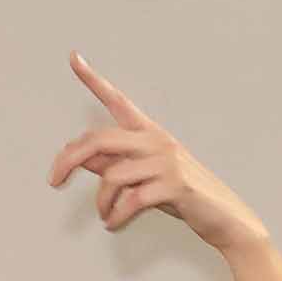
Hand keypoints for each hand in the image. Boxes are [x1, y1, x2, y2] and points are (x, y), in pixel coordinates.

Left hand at [47, 55, 269, 253]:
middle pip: (99, 140)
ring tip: (104, 214)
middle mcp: (157, 141)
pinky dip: (116, 214)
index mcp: (150, 133)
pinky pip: (131, 199)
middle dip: (68, 160)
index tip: (73, 58)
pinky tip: (113, 222)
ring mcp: (167, 162)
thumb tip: (82, 159)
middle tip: (54, 180)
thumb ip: (114, 165)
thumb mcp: (146, 177)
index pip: (117, 101)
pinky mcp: (175, 185)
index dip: (93, 80)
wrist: (227, 219)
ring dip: (101, 200)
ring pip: (112, 176)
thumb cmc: (187, 197)